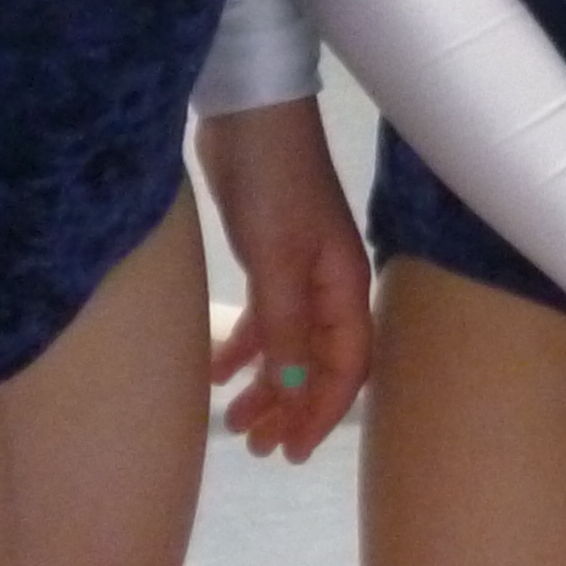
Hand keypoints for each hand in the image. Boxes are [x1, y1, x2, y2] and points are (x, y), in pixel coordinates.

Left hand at [198, 99, 372, 458]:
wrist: (250, 114)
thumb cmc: (274, 186)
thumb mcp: (280, 262)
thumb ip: (288, 329)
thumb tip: (297, 392)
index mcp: (345, 284)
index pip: (347, 366)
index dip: (322, 413)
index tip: (290, 452)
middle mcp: (328, 283)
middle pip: (319, 361)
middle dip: (292, 408)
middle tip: (257, 448)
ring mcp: (297, 270)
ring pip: (289, 345)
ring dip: (267, 385)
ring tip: (234, 423)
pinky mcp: (267, 256)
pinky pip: (264, 318)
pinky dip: (244, 349)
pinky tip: (218, 371)